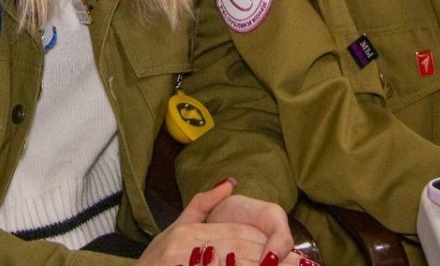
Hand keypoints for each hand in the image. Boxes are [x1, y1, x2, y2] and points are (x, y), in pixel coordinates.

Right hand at [137, 179, 293, 265]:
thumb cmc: (154, 259)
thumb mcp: (175, 227)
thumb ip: (202, 204)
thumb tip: (229, 182)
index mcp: (186, 234)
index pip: (234, 232)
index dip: (260, 240)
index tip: (277, 246)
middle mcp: (186, 250)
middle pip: (238, 251)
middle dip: (265, 256)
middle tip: (285, 258)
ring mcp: (186, 265)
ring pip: (233, 265)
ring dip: (256, 264)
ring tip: (275, 264)